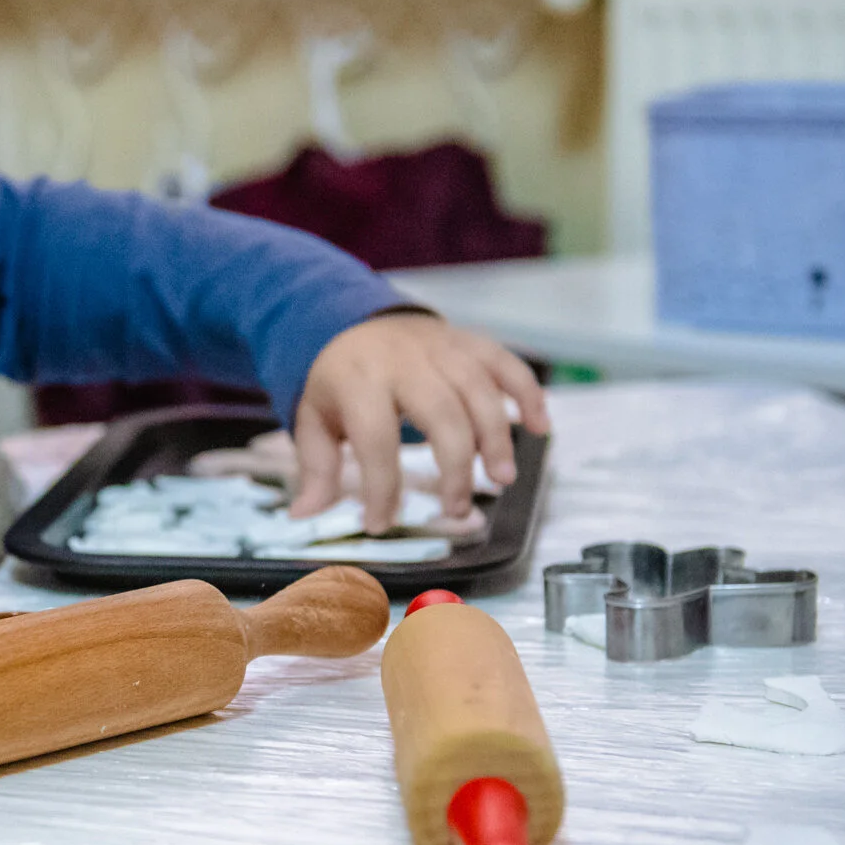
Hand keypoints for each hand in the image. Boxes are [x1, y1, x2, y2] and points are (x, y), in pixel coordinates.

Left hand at [291, 312, 550, 529]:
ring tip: (502, 480)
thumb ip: (316, 467)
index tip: (382, 524)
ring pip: (480, 390)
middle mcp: (404, 360)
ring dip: (497, 437)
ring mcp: (442, 347)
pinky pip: (508, 363)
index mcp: (358, 380)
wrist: (358, 320)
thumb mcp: (315, 419)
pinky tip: (540, 428)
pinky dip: (529, 394)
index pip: (375, 438)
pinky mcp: (471, 342)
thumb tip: (304, 515)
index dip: (381, 487)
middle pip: (441, 412)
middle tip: (457, 509)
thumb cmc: (341, 382)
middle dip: (455, 465)